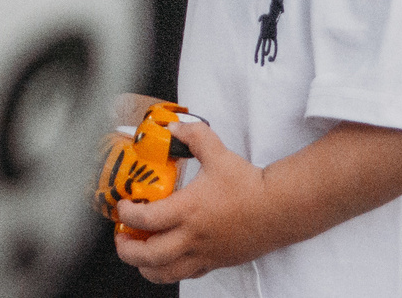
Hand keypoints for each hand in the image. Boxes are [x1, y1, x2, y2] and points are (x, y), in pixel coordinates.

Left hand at [113, 119, 274, 282]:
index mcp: (188, 210)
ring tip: (138, 254)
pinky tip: (166, 258)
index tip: (123, 207)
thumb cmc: (250, 185)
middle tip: (121, 238)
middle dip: (127, 250)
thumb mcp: (217, 152)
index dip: (126, 216)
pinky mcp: (217, 262)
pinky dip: (170, 271)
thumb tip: (173, 127)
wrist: (280, 208)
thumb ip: (193, 135)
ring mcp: (205, 254)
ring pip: (166, 273)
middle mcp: (193, 237)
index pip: (145, 221)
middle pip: (149, 256)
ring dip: (145, 267)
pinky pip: (187, 275)